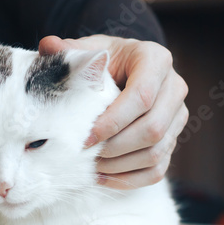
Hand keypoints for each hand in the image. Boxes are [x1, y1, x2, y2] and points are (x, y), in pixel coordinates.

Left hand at [39, 35, 188, 189]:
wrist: (124, 70)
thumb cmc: (103, 60)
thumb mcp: (88, 50)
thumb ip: (69, 51)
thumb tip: (47, 46)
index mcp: (156, 60)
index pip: (141, 96)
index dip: (112, 122)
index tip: (84, 137)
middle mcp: (174, 88)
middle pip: (153, 128)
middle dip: (116, 147)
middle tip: (85, 155)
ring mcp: (177, 115)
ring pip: (157, 151)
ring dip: (121, 165)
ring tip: (91, 168)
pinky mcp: (172, 138)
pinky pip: (159, 167)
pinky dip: (131, 178)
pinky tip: (103, 177)